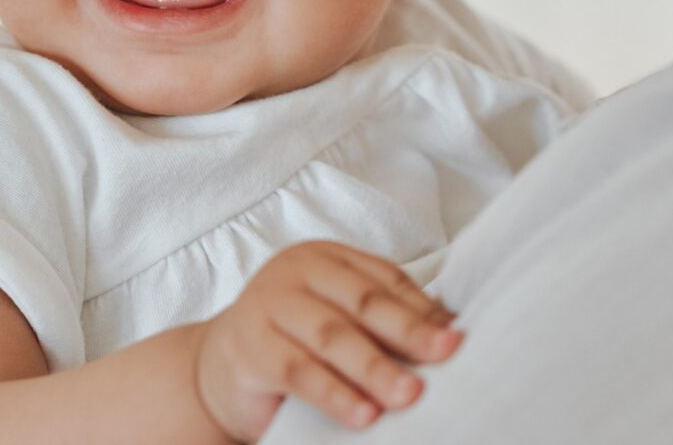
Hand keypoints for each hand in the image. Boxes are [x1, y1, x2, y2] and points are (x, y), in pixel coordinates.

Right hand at [192, 241, 461, 440]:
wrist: (216, 370)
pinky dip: (335, 395)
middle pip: (362, 302)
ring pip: (332, 336)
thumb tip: (447, 332)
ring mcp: (268, 305)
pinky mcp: (250, 347)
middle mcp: (295, 273)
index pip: (383, 279)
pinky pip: (299, 372)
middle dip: (408, 332)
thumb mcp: (337, 322)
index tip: (456, 336)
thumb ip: (380, 322)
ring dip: (374, 368)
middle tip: (446, 355)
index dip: (421, 308)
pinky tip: (364, 415)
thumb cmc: (292, 343)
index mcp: (324, 258)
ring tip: (409, 394)